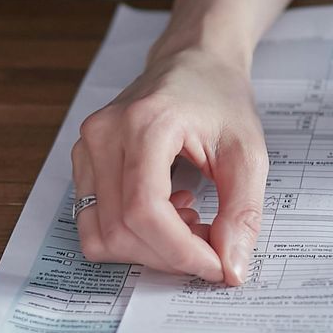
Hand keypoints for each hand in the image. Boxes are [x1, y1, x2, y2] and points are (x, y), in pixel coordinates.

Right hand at [73, 44, 266, 283]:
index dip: (181, 252)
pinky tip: (166, 212)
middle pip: (120, 230)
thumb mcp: (249, 153)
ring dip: (147, 250)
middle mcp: (104, 134)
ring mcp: (86, 147)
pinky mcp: (82, 161)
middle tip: (210, 245)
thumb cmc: (220, 98)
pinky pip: (94, 222)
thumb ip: (242, 213)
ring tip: (187, 223)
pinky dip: (130, 236)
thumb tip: (230, 270)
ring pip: (100, 234)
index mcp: (145, 123)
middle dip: (169, 255)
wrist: (194, 62)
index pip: (145, 212)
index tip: (217, 265)